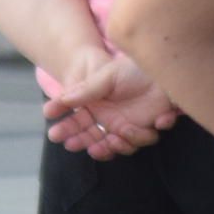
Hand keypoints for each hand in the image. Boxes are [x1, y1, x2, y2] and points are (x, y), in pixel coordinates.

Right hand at [43, 45, 177, 159]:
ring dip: (115, 146)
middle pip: (92, 139)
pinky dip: (144, 135)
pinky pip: (145, 140)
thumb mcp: (105, 76)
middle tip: (71, 144)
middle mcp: (109, 119)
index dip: (65, 129)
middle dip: (81, 143)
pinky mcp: (148, 128)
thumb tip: (62, 99)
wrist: (159, 67)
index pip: (77, 122)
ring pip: (118, 146)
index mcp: (96, 106)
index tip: (53, 134)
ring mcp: (128, 126)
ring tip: (115, 137)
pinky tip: (153, 123)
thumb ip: (85, 90)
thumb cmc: (131, 70)